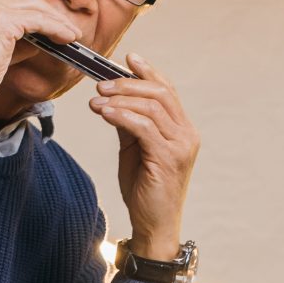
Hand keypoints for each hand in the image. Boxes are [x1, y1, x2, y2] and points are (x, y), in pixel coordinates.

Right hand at [0, 0, 86, 106]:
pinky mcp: (0, 19)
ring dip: (55, 20)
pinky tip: (66, 38)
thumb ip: (12, 42)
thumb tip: (39, 39)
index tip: (45, 21)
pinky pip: (37, 19)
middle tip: (65, 28)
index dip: (28, 8)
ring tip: (71, 35)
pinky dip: (55, 28)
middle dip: (46, 12)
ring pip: (32, 6)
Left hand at [91, 53, 199, 259]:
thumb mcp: (135, 149)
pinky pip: (144, 126)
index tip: (128, 58)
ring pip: (151, 106)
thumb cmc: (145, 189)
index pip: (167, 90)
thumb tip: (113, 100)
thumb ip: (130, 124)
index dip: (148, 71)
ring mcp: (180, 145)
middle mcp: (187, 134)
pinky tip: (104, 113)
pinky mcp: (168, 158)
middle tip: (100, 85)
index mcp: (182, 129)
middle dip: (127, 83)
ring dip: (119, 99)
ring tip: (96, 100)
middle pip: (160, 92)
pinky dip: (121, 115)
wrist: (154, 224)